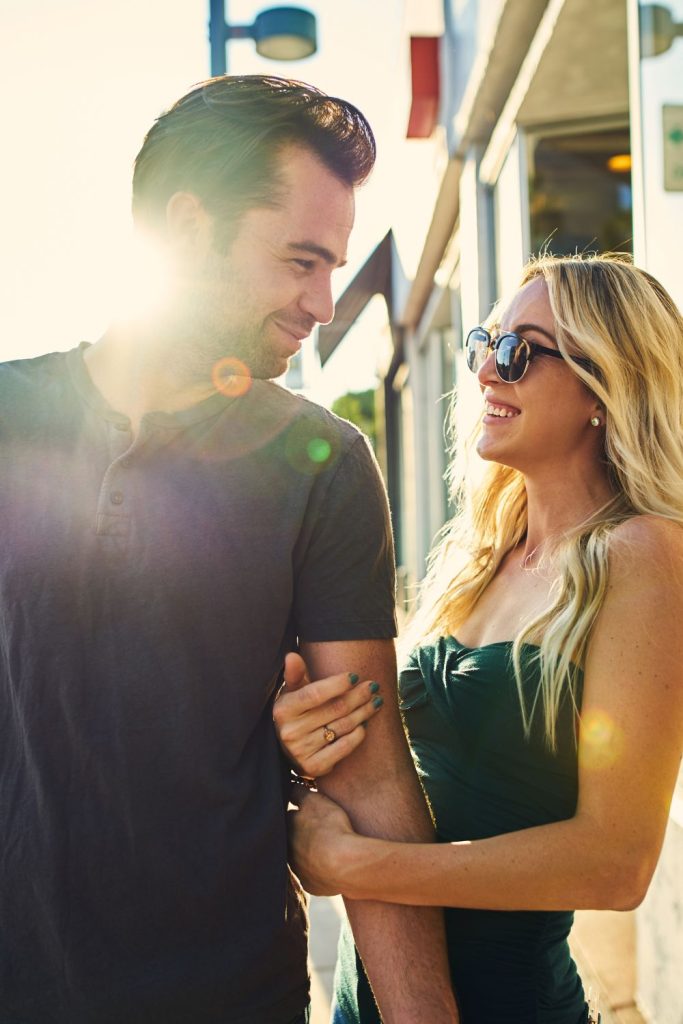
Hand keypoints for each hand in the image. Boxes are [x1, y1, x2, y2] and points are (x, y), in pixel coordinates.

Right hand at [273, 652, 383, 777]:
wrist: (287, 750)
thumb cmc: (295, 713)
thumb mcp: (292, 693)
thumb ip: (295, 675)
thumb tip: (292, 656)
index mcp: (283, 710)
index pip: (315, 693)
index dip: (337, 684)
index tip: (355, 675)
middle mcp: (290, 731)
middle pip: (335, 709)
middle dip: (358, 695)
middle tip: (374, 686)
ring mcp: (301, 751)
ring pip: (343, 726)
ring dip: (364, 712)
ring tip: (376, 701)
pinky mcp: (314, 767)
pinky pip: (344, 747)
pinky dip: (358, 734)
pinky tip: (365, 724)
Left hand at [288, 787, 357, 895]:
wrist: (346, 863)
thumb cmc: (330, 828)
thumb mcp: (315, 800)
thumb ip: (298, 792)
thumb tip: (289, 786)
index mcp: (286, 829)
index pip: (287, 817)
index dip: (297, 812)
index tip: (306, 809)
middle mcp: (287, 852)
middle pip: (291, 839)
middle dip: (299, 834)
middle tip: (316, 828)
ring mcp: (299, 871)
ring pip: (300, 859)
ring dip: (308, 853)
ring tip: (324, 846)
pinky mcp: (312, 885)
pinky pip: (313, 876)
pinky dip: (319, 870)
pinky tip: (330, 864)